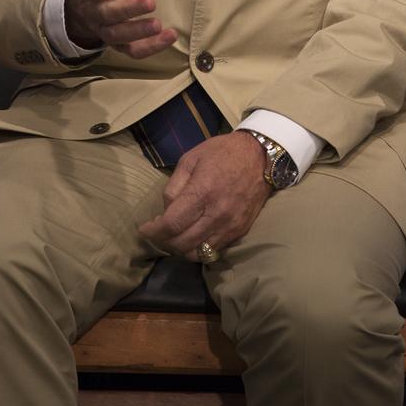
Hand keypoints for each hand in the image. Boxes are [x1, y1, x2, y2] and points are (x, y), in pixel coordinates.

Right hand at [65, 0, 177, 58]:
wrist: (78, 6)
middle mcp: (93, 12)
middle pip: (107, 15)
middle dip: (127, 10)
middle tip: (150, 2)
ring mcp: (105, 29)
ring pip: (118, 36)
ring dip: (138, 32)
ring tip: (159, 25)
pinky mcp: (118, 42)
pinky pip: (132, 51)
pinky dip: (150, 48)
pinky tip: (170, 37)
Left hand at [138, 131, 270, 259]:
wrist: (260, 156)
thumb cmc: (222, 152)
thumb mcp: (191, 158)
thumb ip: (174, 185)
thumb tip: (166, 210)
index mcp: (202, 192)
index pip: (171, 224)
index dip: (154, 232)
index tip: (144, 230)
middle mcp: (216, 214)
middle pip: (182, 243)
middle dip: (164, 241)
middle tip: (158, 231)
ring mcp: (229, 226)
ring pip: (197, 253)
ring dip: (180, 248)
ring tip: (175, 236)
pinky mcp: (239, 232)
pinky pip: (213, 250)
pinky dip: (199, 248)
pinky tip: (193, 235)